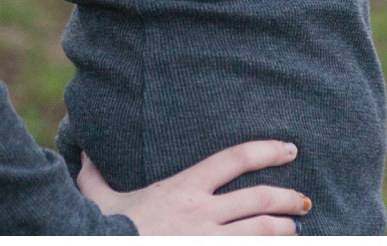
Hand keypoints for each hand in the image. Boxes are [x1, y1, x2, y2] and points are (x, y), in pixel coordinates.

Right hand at [78, 142, 310, 234]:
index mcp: (184, 187)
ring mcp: (207, 241)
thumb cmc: (102, 230)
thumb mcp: (99, 200)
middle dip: (289, 198)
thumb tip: (82, 153)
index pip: (236, 158)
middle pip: (260, 198)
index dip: (268, 150)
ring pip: (262, 231)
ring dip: (284, 230)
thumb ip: (94, 177)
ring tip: (296, 229)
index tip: (290, 149)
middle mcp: (201, 212)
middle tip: (304, 201)